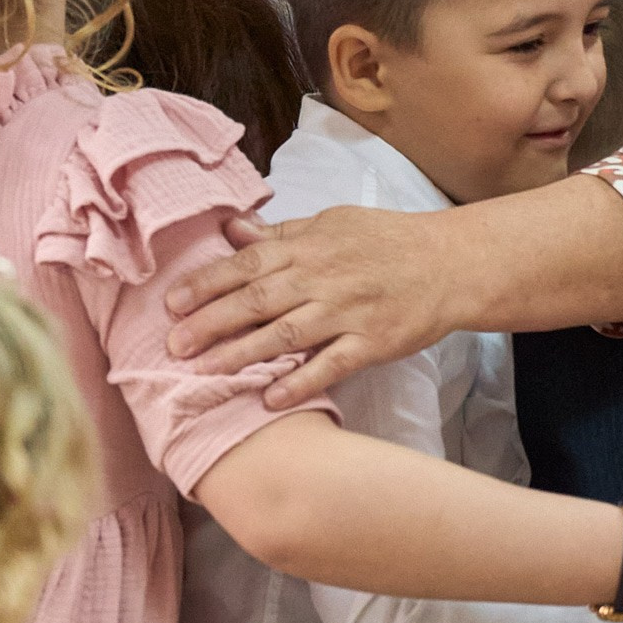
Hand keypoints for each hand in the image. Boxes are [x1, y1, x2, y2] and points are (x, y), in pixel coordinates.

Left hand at [164, 204, 452, 405]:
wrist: (450, 262)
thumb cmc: (387, 241)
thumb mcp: (332, 223)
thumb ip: (281, 232)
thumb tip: (231, 229)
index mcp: (308, 245)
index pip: (247, 264)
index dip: (206, 284)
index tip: (171, 304)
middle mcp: (322, 277)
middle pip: (256, 301)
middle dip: (211, 323)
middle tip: (173, 347)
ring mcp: (348, 311)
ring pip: (285, 335)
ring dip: (242, 355)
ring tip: (205, 374)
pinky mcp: (372, 342)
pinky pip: (331, 365)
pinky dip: (300, 382)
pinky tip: (268, 399)